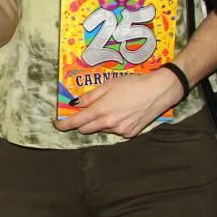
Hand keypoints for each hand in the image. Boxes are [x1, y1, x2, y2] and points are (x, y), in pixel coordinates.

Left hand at [55, 69, 186, 138]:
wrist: (159, 90)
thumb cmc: (133, 84)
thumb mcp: (108, 85)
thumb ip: (90, 96)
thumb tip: (75, 104)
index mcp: (100, 110)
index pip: (76, 122)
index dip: (64, 124)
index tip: (57, 124)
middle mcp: (109, 123)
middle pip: (86, 129)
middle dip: (82, 122)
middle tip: (86, 112)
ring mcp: (121, 130)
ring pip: (102, 129)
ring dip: (101, 122)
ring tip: (113, 107)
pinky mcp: (131, 133)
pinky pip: (117, 131)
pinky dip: (115, 124)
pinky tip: (124, 113)